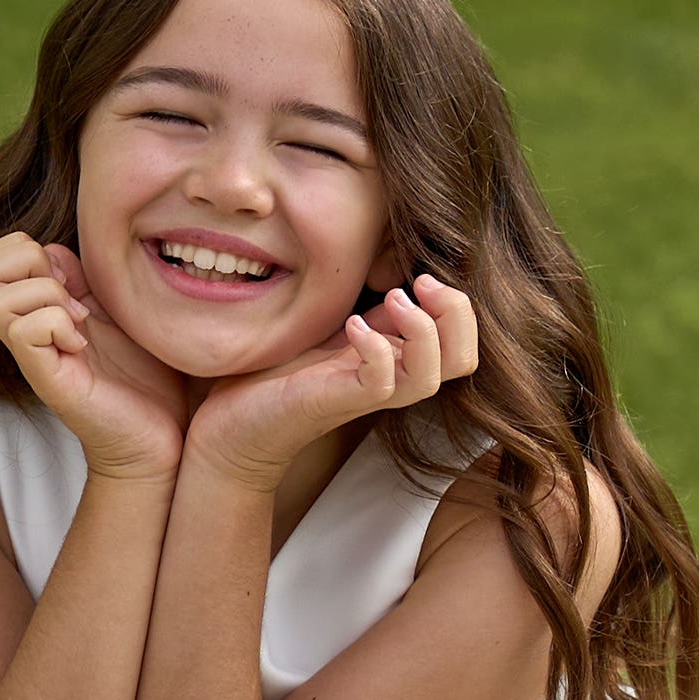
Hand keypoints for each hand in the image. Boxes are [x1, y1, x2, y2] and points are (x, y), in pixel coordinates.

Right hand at [0, 233, 190, 484]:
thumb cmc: (142, 376)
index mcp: (35, 309)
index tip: (72, 280)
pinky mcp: (45, 379)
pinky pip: (23, 330)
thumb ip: (82, 277)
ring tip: (80, 323)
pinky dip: (56, 324)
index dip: (29, 250)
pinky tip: (81, 345)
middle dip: (28, 265)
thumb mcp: (113, 310)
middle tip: (70, 295)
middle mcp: (22, 331)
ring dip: (47, 297)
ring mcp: (30, 356)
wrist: (158, 439)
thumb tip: (52, 252)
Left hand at [180, 275, 479, 494]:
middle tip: (422, 283)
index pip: (460, 342)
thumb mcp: (335, 329)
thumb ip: (373, 313)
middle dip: (456, 313)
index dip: (456, 305)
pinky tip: (352, 325)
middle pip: (462, 359)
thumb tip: (400, 278)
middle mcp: (392, 380)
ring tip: (394, 298)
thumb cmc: (281, 374)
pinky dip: (375, 347)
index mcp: (397, 360)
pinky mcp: (340, 402)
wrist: (236, 423)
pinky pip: (381, 382)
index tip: (422, 277)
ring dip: (422, 329)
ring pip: (431, 376)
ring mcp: (367, 394)